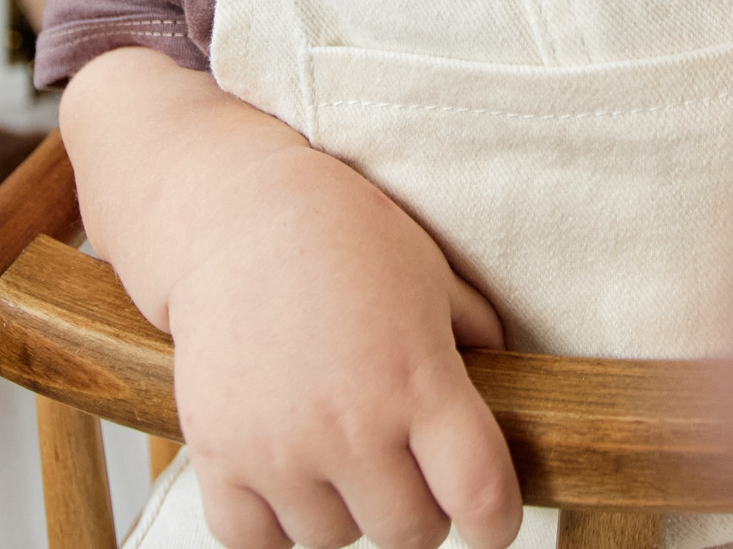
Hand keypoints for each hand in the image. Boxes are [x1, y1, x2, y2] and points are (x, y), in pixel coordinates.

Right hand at [63, 49, 523, 548]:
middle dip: (419, 509)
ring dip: (346, 512)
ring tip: (340, 454)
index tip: (490, 523)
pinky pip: (255, 542)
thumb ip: (477, 343)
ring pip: (335, 541)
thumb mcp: (432, 278)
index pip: (481, 499)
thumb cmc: (344, 237)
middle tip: (407, 469)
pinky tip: (290, 479)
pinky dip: (274, 527)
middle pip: (411, 535)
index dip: (497, 525)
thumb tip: (514, 395)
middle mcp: (352, 425)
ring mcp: (280, 447)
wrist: (236, 215)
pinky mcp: (218, 453)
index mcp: (418, 380)